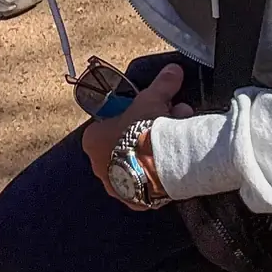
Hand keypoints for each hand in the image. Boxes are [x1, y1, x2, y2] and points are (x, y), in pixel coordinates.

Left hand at [82, 63, 192, 205]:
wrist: (158, 161)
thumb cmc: (144, 126)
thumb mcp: (152, 98)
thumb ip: (160, 85)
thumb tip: (173, 69)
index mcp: (92, 140)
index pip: (109, 125)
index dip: (133, 118)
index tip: (151, 113)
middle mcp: (98, 165)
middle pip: (125, 145)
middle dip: (149, 133)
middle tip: (171, 122)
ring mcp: (115, 185)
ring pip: (137, 165)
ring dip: (156, 153)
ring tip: (180, 140)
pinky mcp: (133, 201)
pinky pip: (147, 185)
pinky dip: (159, 175)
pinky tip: (174, 165)